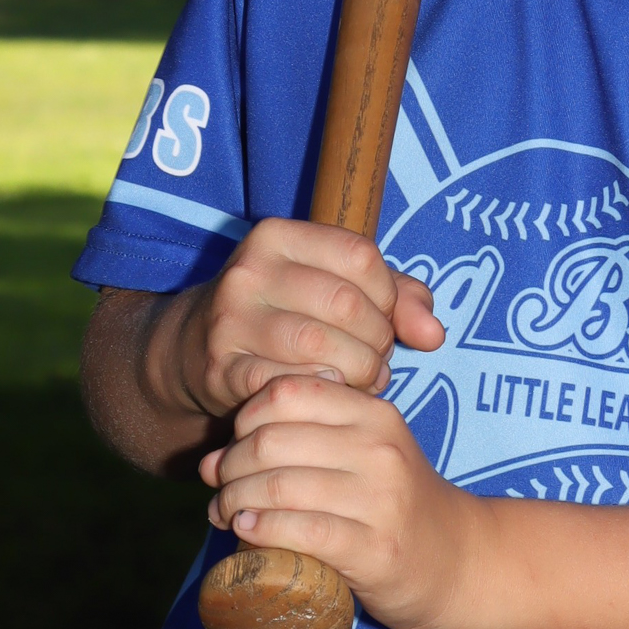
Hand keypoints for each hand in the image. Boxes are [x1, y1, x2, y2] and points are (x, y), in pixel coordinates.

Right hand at [185, 219, 443, 421]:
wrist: (195, 350)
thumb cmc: (286, 312)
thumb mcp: (337, 285)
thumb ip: (399, 297)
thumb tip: (433, 335)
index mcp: (277, 235)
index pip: (362, 256)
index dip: (388, 296)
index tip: (382, 319)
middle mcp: (248, 270)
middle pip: (347, 304)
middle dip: (376, 341)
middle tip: (375, 360)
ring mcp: (230, 320)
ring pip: (322, 347)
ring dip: (356, 372)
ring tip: (359, 379)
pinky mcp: (222, 369)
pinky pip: (291, 384)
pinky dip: (322, 393)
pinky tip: (328, 393)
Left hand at [200, 374, 475, 628]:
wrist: (458, 560)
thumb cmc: (393, 504)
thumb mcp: (361, 453)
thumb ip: (297, 442)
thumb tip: (206, 460)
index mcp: (375, 414)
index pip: (287, 393)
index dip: (244, 418)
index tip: (234, 446)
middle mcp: (380, 449)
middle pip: (271, 439)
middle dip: (230, 465)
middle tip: (218, 488)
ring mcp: (380, 500)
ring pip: (278, 486)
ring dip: (234, 501)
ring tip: (225, 514)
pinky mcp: (375, 549)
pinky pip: (300, 530)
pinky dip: (260, 530)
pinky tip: (245, 531)